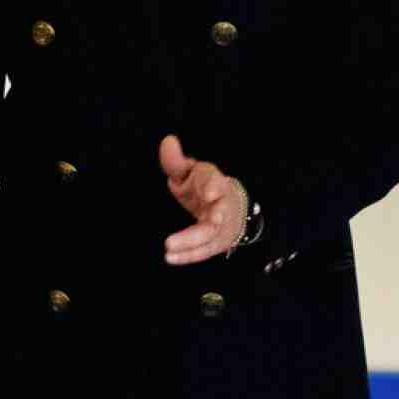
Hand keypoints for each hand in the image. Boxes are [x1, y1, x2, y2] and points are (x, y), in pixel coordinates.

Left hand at [159, 135, 245, 264]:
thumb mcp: (191, 172)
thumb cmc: (204, 186)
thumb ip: (177, 161)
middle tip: (174, 237)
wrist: (230, 205)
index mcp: (215, 183)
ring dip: (190, 244)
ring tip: (168, 248)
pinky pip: (204, 251)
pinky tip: (170, 258)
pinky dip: (188, 255)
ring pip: (210, 237)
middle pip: (216, 217)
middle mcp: (221, 206)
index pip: (217, 182)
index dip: (215, 186)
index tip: (210, 192)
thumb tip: (168, 141)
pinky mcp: (217, 242)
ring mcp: (221, 227)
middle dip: (198, 228)